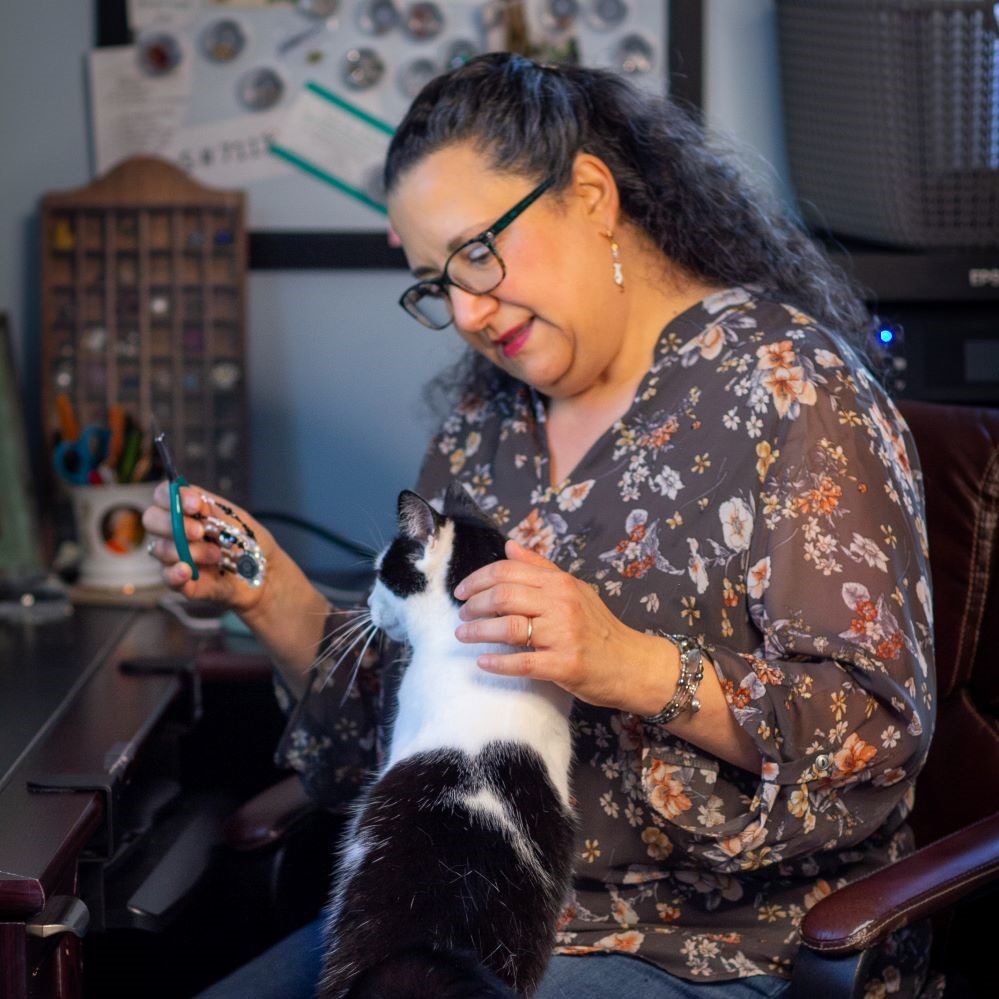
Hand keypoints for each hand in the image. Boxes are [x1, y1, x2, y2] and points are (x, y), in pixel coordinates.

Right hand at [142, 482, 275, 613]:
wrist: (266, 573)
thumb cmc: (251, 542)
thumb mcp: (238, 519)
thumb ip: (213, 510)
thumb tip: (192, 500)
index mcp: (188, 510)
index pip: (163, 495)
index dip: (172, 497)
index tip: (196, 506)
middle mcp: (175, 531)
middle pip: (151, 519)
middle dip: (173, 523)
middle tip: (200, 532)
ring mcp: (176, 556)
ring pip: (160, 549)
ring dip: (190, 550)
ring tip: (217, 555)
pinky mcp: (182, 582)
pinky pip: (166, 577)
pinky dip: (174, 573)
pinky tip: (187, 570)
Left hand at [453, 540, 663, 711]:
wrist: (631, 663)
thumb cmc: (599, 627)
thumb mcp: (574, 589)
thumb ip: (540, 568)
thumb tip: (509, 545)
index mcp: (560, 583)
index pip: (508, 571)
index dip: (477, 579)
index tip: (461, 592)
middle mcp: (561, 604)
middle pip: (503, 596)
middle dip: (474, 605)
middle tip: (461, 615)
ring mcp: (563, 635)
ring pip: (507, 628)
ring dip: (477, 632)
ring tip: (463, 635)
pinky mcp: (564, 665)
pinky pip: (522, 662)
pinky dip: (497, 663)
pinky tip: (482, 663)